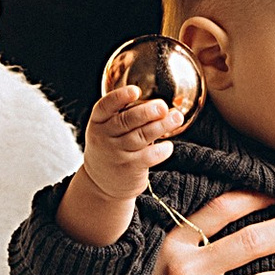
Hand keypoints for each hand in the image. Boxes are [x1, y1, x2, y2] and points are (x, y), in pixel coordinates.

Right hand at [73, 80, 182, 229]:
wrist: (102, 183)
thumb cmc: (111, 148)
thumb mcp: (106, 130)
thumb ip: (124, 116)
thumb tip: (157, 104)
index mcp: (97, 122)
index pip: (105, 106)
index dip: (120, 97)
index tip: (136, 91)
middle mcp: (104, 137)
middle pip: (126, 120)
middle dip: (147, 112)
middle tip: (163, 107)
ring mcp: (116, 154)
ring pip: (141, 136)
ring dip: (161, 126)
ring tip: (176, 118)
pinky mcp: (129, 168)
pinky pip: (148, 156)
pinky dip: (161, 150)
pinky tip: (168, 146)